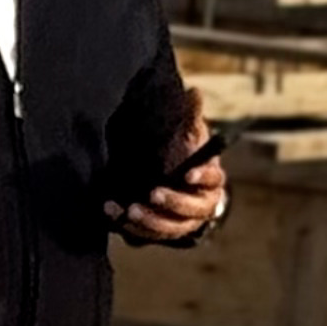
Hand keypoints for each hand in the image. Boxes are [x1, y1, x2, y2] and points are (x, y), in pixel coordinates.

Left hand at [110, 93, 228, 245]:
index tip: (188, 174)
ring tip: (132, 210)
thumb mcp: (188, 135)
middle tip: (155, 192)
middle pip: (193, 209)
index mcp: (210, 180)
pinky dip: (128, 225)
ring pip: (171, 227)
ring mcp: (180, 222)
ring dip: (152, 221)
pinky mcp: (159, 232)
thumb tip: (193, 91)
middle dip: (174, 202)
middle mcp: (200, 205)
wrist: (173, 181)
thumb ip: (190, 116)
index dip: (203, 177)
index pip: (213, 179)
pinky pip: (146, 234)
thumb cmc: (185, 155)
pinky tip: (112, 211)